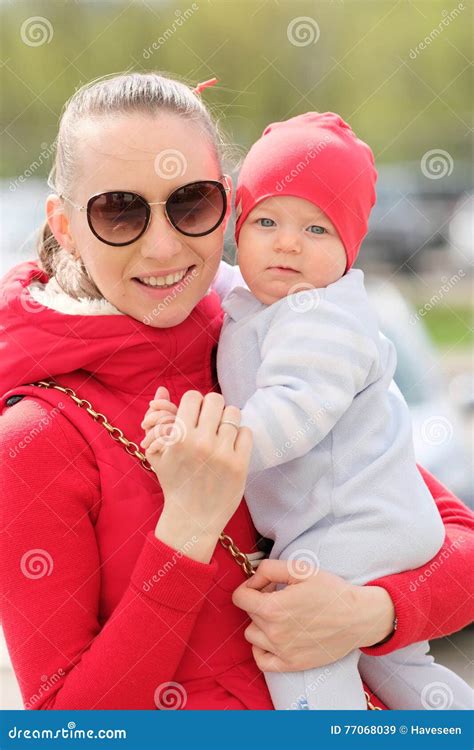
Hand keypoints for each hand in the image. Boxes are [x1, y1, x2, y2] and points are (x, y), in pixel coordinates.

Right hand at [146, 389, 252, 561]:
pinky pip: (246, 432)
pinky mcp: (240, 465)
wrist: (191, 518)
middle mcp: (201, 443)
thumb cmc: (174, 481)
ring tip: (221, 433)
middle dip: (211, 407)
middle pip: (215, 400)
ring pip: (233, 413)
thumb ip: (158, 418)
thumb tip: (162, 388)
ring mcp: (223, 454)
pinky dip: (239, 436)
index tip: (195, 414)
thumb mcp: (158, 452)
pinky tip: (230, 446)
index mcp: (179, 438)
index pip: (193, 397)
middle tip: (209, 420)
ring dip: (227, 420)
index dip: (194, 403)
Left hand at [232, 559, 394, 671]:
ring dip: (261, 623)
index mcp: (274, 608)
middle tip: (281, 595)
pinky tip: (274, 637)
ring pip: (252, 635)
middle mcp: (274, 632)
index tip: (263, 585)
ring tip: (281, 616)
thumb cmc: (331, 591)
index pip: (239, 598)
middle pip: (249, 613)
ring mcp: (282, 651)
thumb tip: (252, 580)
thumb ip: (269, 569)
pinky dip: (262, 648)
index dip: (249, 586)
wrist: (358, 618)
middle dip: (260, 601)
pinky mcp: (291, 664)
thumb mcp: (300, 568)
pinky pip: (261, 660)